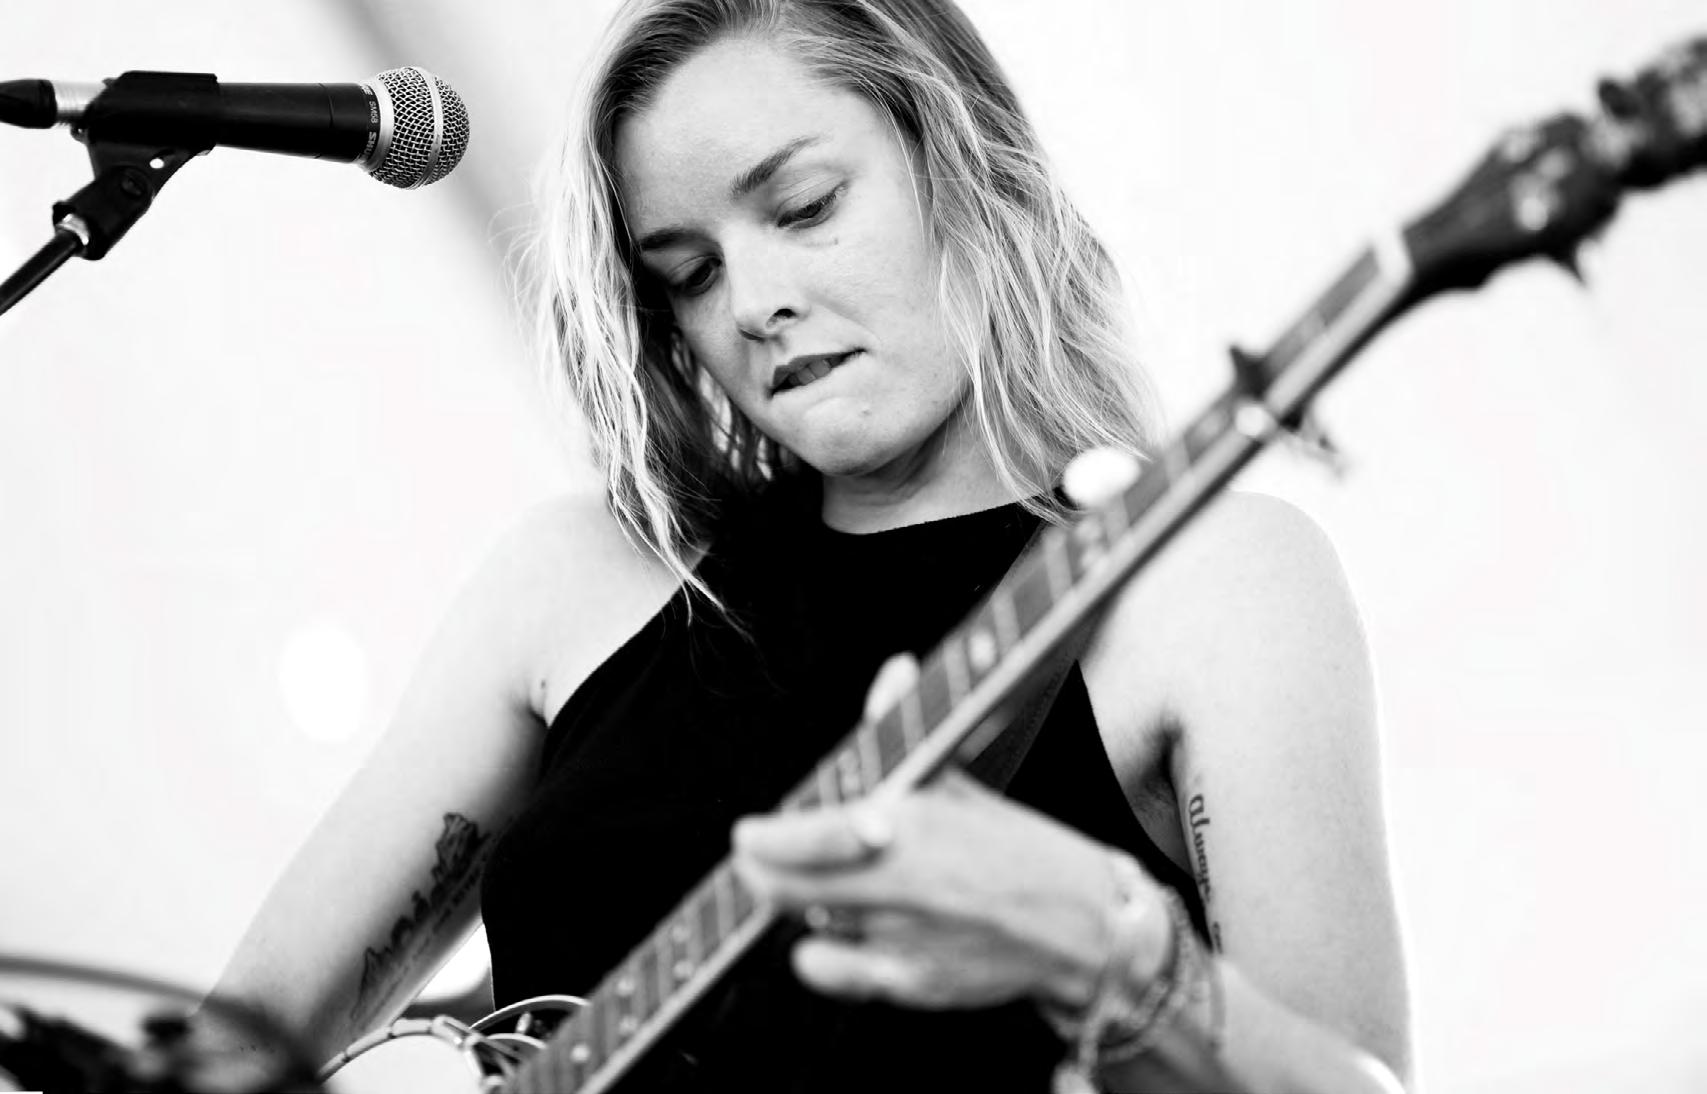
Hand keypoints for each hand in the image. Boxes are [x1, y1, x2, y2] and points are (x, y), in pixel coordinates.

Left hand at [732, 655, 1146, 1011]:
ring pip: (808, 922)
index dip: (761, 839)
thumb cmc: (1016, 849)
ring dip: (800, 904)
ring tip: (816, 887)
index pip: (804, 836)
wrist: (1082, 922)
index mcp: (913, 823)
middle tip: (755, 861)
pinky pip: (834, 973)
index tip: (749, 833)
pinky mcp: (914, 982)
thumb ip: (906, 734)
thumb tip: (895, 672)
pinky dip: (816, 957)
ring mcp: (906, 937)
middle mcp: (903, 882)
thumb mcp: (960, 783)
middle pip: (784, 888)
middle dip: (759, 873)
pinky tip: (827, 939)